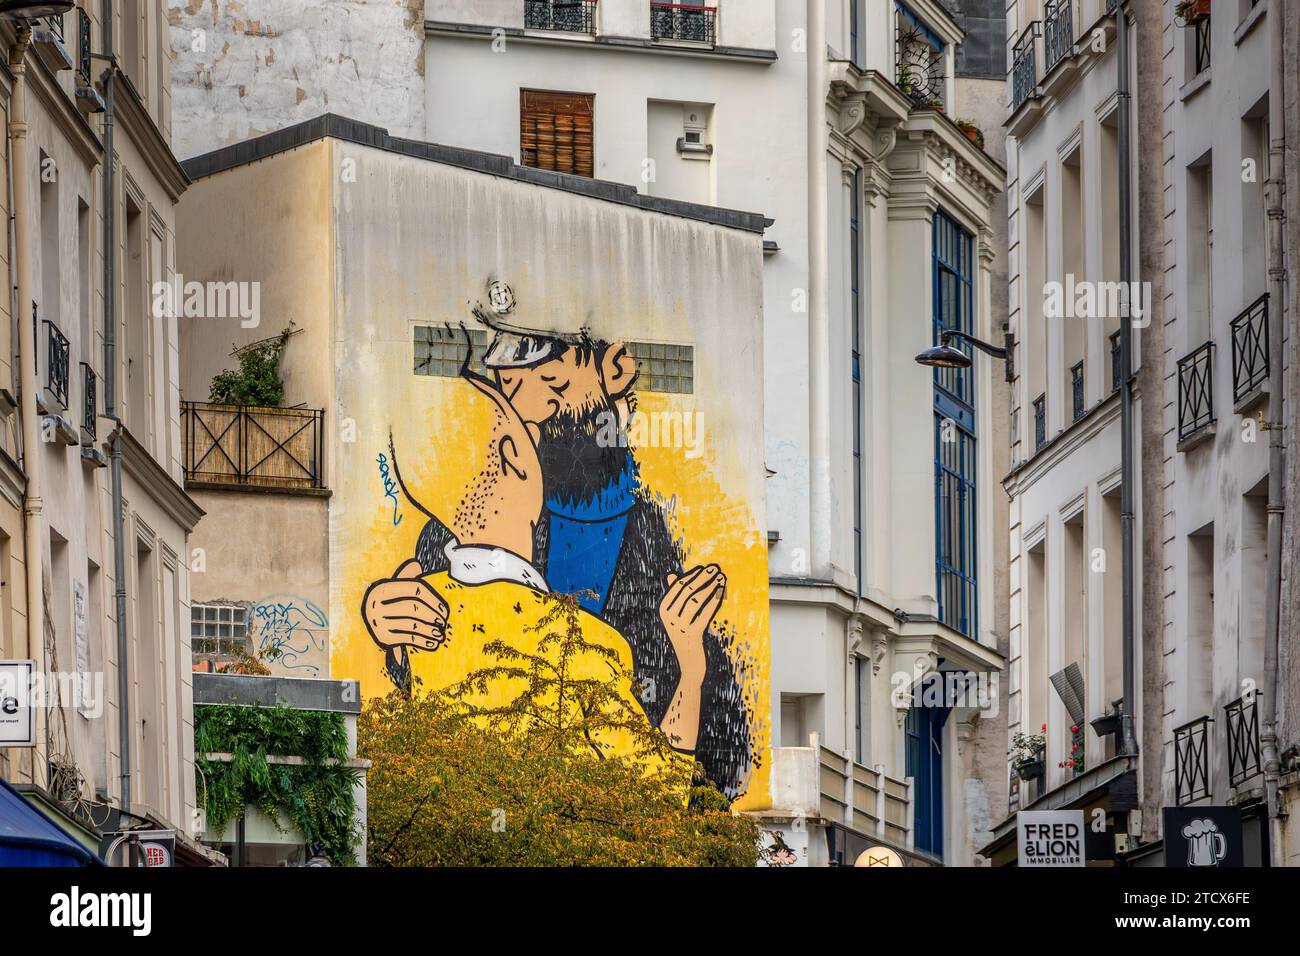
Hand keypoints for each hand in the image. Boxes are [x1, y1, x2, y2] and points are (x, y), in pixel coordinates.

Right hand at [362, 560, 448, 653]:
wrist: (366, 623)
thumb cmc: (388, 602)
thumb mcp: (393, 586)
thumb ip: (406, 575)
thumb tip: (415, 564)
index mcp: (382, 588)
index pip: (415, 589)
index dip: (433, 599)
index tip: (444, 610)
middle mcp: (377, 604)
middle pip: (414, 608)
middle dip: (432, 615)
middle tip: (442, 622)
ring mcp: (378, 622)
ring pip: (412, 625)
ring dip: (430, 631)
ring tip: (440, 634)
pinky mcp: (382, 638)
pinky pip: (407, 639)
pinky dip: (423, 642)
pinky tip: (433, 643)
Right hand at [658, 564, 724, 679]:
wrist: (689, 665)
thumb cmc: (685, 636)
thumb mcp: (676, 616)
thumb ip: (675, 596)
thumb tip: (671, 575)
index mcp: (663, 610)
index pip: (678, 586)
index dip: (693, 575)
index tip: (706, 567)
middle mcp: (668, 617)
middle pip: (687, 591)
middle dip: (703, 577)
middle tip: (716, 568)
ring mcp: (679, 626)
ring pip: (696, 600)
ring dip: (710, 586)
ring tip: (721, 578)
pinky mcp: (692, 634)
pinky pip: (705, 613)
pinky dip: (714, 600)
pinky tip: (722, 593)